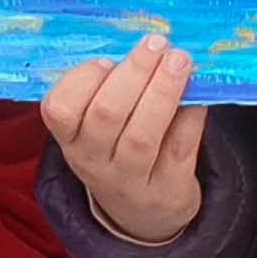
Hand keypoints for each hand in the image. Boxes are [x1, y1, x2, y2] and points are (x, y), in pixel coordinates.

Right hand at [39, 34, 206, 245]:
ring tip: (180, 60)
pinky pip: (179, 148)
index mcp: (70, 139)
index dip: (83, 79)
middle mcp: (93, 162)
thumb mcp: (97, 129)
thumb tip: (147, 44)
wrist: (143, 214)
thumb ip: (110, 89)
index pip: (58, 110)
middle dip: (134, 73)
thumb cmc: (118, 149)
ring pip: (142, 135)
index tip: (108, 59)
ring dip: (163, 91)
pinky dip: (190, 116)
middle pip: (106, 115)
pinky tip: (198, 93)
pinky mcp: (168, 190)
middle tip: (156, 43)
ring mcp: (131, 180)